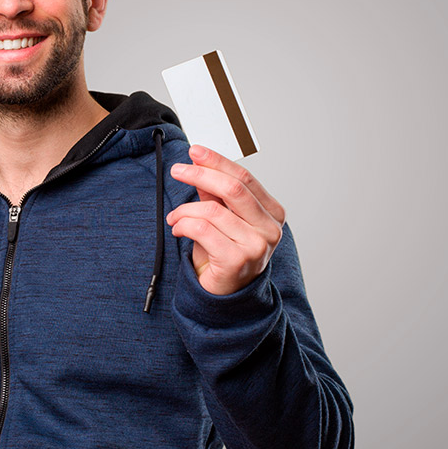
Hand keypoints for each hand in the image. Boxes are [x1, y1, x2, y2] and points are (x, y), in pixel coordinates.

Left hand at [166, 145, 285, 295]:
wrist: (227, 296)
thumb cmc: (226, 253)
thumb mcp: (222, 218)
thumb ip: (214, 192)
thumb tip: (199, 163)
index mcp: (273, 213)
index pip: (244, 178)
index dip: (218, 161)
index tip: (196, 151)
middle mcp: (270, 229)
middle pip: (232, 189)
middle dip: (201, 174)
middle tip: (178, 170)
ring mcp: (256, 246)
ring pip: (212, 211)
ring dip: (185, 209)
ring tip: (175, 216)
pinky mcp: (236, 260)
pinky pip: (202, 230)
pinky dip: (183, 225)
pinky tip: (178, 228)